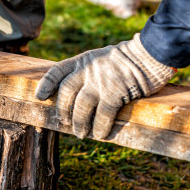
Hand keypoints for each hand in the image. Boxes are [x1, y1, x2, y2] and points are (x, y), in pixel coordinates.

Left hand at [35, 34, 175, 138]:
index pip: (57, 71)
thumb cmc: (127, 60)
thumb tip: (77, 93)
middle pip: (66, 92)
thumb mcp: (100, 58)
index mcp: (82, 60)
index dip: (46, 84)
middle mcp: (88, 70)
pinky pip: (102, 114)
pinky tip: (100, 134)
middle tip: (64, 122)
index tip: (40, 97)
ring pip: (81, 106)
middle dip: (63, 110)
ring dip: (79, 123)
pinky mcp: (115, 92)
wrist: (150, 54)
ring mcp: (100, 81)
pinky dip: (99, 127)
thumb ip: (87, 71)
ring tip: (81, 133)